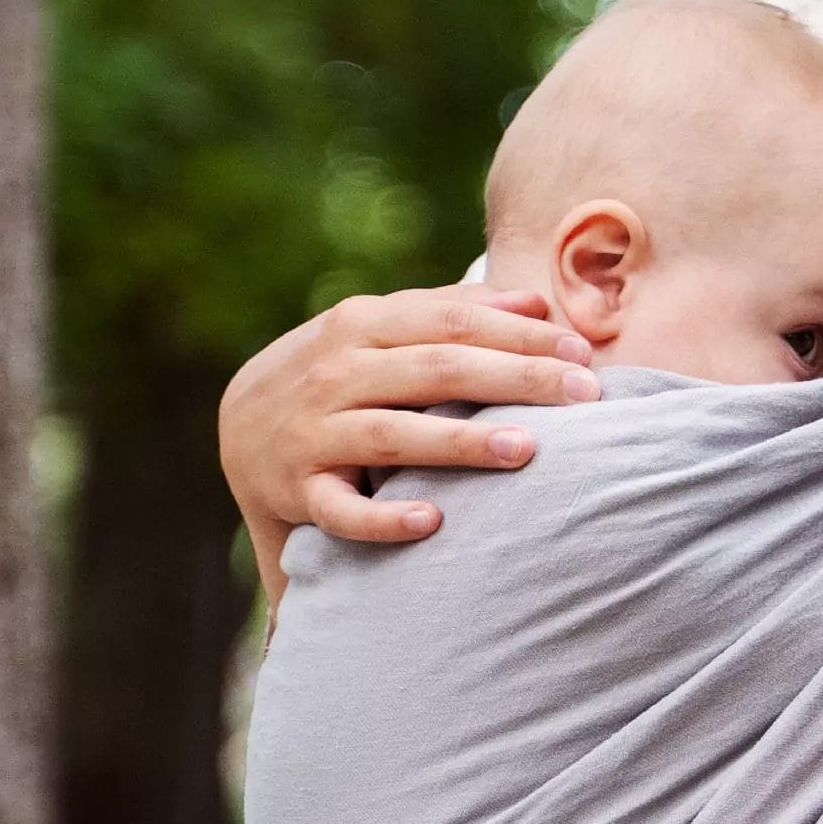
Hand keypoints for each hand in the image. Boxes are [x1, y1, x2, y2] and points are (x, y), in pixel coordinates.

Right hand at [218, 283, 602, 592]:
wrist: (237, 426)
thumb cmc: (340, 373)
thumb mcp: (383, 329)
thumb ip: (455, 312)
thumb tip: (537, 301)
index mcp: (365, 324)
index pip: (455, 321)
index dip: (522, 334)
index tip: (584, 353)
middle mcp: (337, 372)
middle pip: (438, 368)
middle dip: (517, 377)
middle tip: (585, 394)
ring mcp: (314, 431)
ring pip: (393, 433)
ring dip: (460, 442)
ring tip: (526, 449)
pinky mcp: (298, 489)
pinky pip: (341, 510)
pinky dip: (382, 518)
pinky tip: (432, 521)